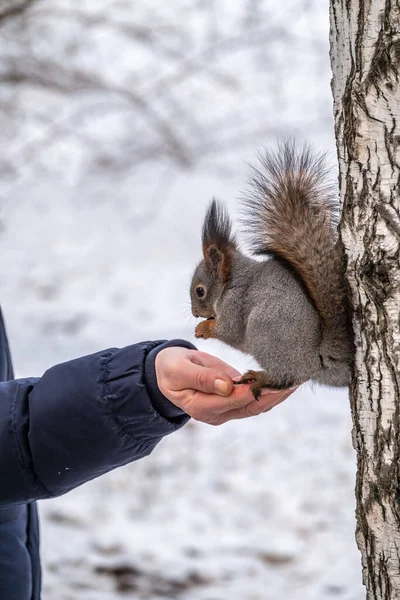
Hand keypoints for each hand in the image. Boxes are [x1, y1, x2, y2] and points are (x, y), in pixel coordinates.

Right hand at [155, 347, 297, 425]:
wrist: (167, 370)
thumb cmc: (170, 368)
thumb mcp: (180, 369)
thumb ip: (202, 378)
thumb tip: (228, 386)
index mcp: (203, 407)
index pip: (235, 400)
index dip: (256, 390)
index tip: (275, 379)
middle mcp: (218, 413)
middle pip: (252, 406)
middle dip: (275, 394)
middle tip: (295, 379)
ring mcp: (227, 409)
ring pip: (258, 404)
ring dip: (277, 393)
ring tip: (297, 378)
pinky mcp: (233, 399)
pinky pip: (255, 397)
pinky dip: (271, 389)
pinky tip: (285, 378)